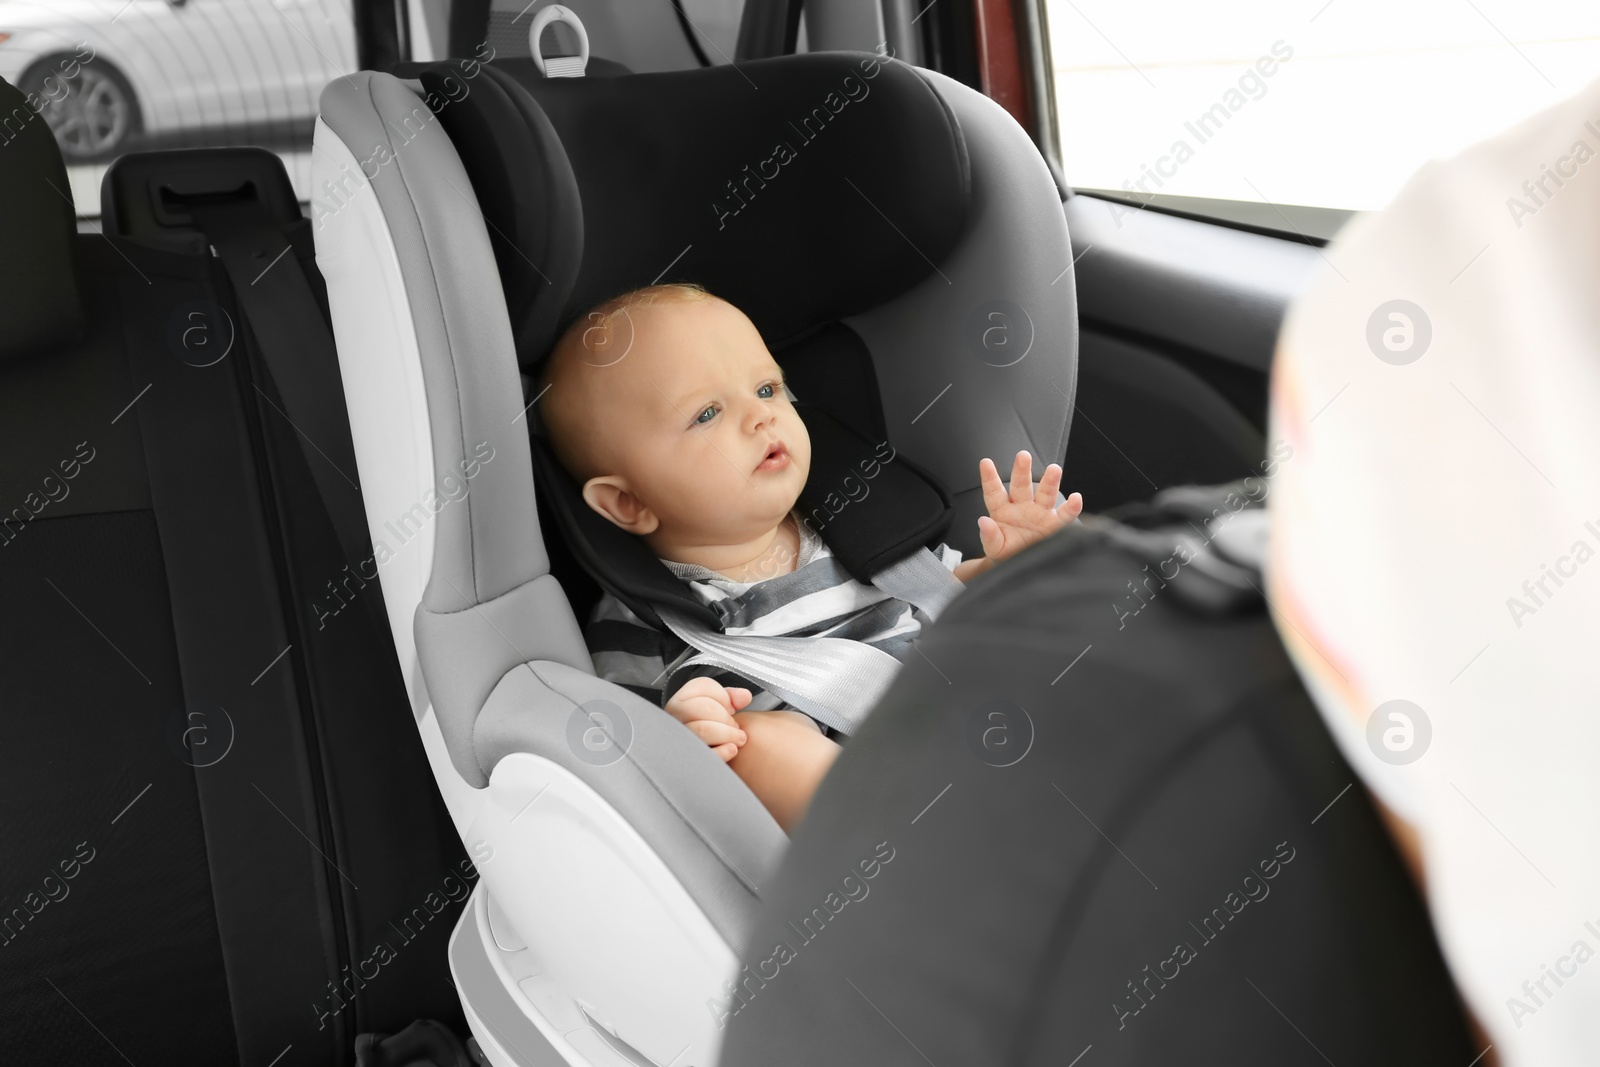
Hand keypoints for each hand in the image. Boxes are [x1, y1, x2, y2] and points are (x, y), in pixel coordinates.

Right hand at [665, 677, 751, 762]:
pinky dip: (724, 751)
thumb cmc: (708, 734)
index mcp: (680, 703)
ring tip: (738, 739)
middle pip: (702, 706)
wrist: (693, 765)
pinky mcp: (687, 764)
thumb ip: (730, 698)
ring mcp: (678, 742)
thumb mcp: (715, 711)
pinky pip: (707, 755)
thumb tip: (744, 697)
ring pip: (703, 730)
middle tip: (735, 727)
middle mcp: (674, 720)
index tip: (730, 708)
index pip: (702, 686)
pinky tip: (731, 750)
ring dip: (728, 733)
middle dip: (726, 717)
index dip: (723, 696)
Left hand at [974, 450, 1081, 566]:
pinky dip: (1071, 508)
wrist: (1019, 564)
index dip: (990, 478)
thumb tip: (983, 522)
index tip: (985, 463)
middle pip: (1021, 486)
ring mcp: (1039, 513)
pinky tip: (1076, 498)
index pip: (994, 492)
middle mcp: (1022, 507)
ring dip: (1050, 482)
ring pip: (1045, 494)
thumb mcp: (994, 547)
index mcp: (1002, 510)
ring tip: (1054, 470)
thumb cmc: (1005, 551)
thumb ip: (989, 536)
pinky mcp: (1053, 525)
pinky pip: (1064, 516)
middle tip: (1023, 456)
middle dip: (1022, 471)